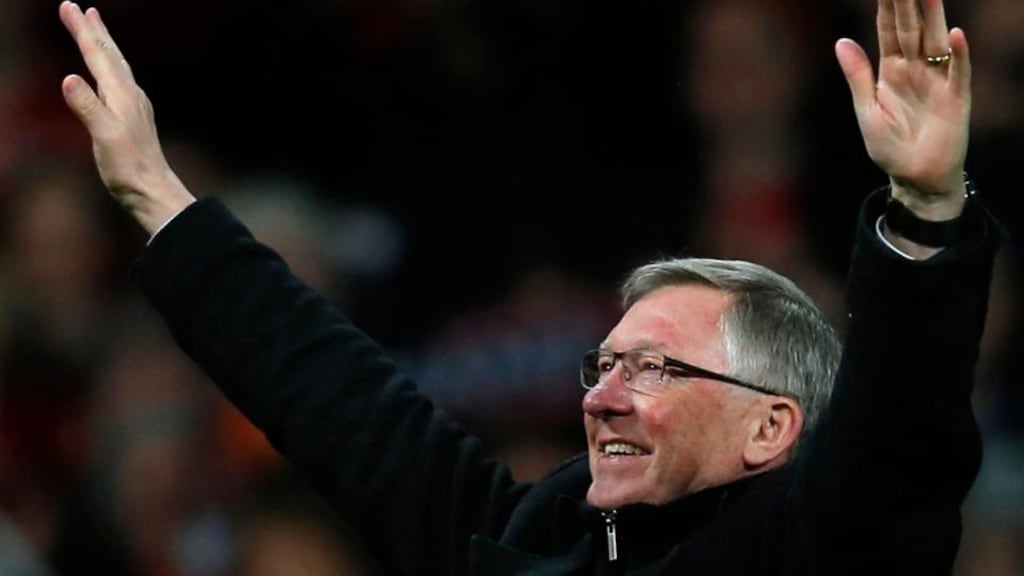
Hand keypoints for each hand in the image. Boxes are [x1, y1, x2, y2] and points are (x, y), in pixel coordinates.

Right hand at [59, 1, 193, 234]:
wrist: (154, 191)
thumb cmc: (129, 167)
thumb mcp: (104, 136)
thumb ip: (87, 107)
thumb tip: (69, 78)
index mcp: (121, 95)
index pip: (98, 55)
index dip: (82, 30)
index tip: (69, 7)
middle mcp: (130, 95)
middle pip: (110, 54)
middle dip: (93, 30)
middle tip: (79, 7)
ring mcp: (134, 106)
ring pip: (116, 65)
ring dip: (104, 44)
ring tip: (95, 28)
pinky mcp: (133, 118)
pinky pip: (118, 81)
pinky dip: (109, 67)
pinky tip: (110, 73)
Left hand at [835, 0, 970, 220]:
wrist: (914, 178)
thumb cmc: (889, 147)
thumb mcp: (866, 110)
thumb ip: (858, 76)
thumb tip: (842, 41)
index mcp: (891, 71)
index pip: (889, 30)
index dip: (887, 5)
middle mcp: (916, 70)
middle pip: (912, 28)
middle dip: (910, 1)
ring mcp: (937, 81)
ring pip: (935, 41)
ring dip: (934, 16)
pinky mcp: (955, 99)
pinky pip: (957, 73)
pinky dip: (957, 54)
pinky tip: (953, 34)